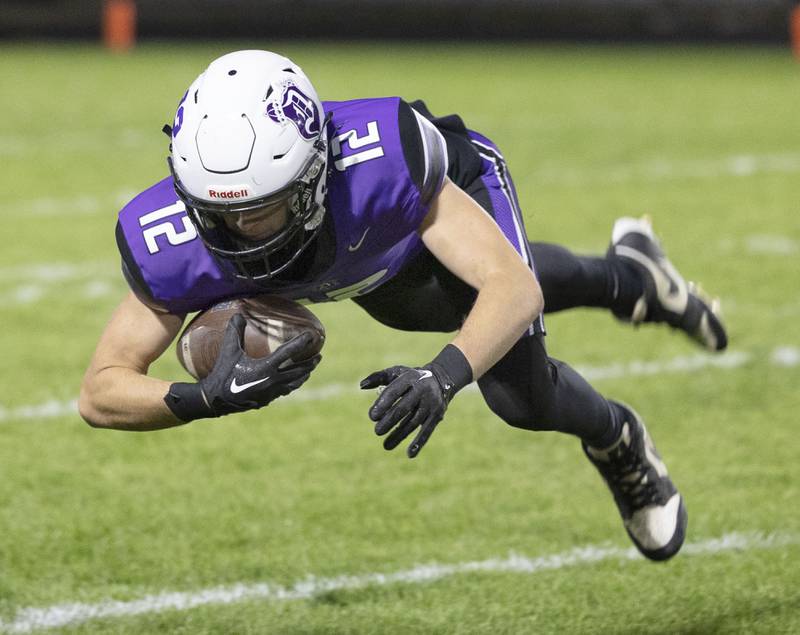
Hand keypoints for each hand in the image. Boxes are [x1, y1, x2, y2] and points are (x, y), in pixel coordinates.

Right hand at [200, 314, 319, 415]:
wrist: (215, 400)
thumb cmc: (222, 373)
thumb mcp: (228, 351)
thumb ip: (235, 331)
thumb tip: (238, 313)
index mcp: (265, 368)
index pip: (289, 352)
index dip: (301, 342)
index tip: (312, 336)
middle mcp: (273, 381)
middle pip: (298, 370)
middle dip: (310, 362)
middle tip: (319, 355)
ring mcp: (271, 392)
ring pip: (294, 383)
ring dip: (304, 374)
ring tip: (310, 368)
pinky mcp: (267, 400)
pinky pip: (285, 390)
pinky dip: (292, 384)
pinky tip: (293, 382)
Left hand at [360, 363, 455, 457]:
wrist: (441, 380)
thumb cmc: (411, 378)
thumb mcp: (396, 373)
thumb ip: (378, 377)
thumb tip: (362, 386)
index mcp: (410, 378)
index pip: (394, 391)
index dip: (383, 403)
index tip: (372, 416)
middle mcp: (422, 390)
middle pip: (404, 408)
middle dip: (389, 421)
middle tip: (377, 431)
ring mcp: (431, 404)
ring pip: (413, 422)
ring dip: (399, 435)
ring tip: (385, 446)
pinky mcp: (437, 415)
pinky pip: (427, 430)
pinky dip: (419, 442)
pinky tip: (410, 454)